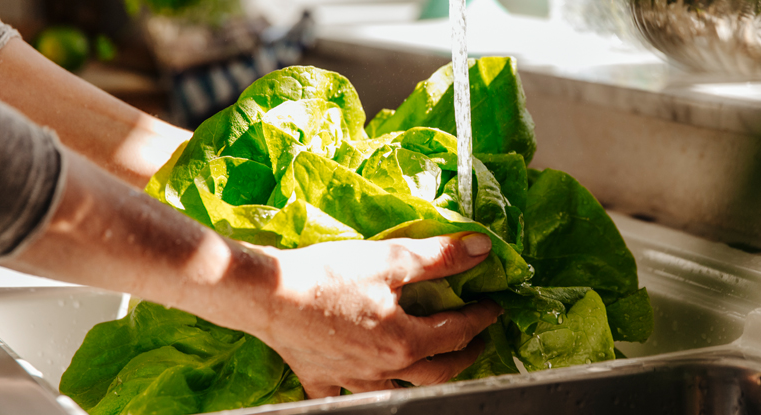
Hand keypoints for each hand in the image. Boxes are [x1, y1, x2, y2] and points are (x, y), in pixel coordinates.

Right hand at [251, 233, 501, 397]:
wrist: (267, 293)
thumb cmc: (328, 274)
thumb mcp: (390, 258)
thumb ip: (440, 258)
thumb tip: (482, 249)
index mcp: (405, 341)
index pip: (457, 332)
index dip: (481, 317)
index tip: (494, 305)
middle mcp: (383, 369)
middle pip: (437, 370)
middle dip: (464, 355)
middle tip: (478, 340)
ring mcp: (351, 379)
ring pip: (397, 388)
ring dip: (421, 377)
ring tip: (432, 363)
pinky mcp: (320, 377)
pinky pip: (340, 395)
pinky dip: (352, 393)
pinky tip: (357, 386)